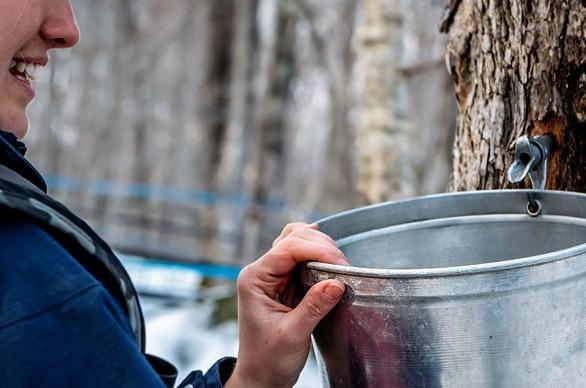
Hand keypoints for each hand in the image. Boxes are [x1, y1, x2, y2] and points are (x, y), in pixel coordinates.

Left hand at [225, 223, 347, 387]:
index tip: (341, 264)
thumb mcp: (293, 335)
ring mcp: (273, 275)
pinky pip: (302, 257)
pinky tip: (331, 259)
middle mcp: (261, 271)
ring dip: (321, 247)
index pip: (288, 248)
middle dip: (321, 246)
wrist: (261, 376)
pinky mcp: (285, 282)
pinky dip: (318, 254)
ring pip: (298, 241)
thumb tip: (337, 282)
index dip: (317, 250)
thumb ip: (314, 307)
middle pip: (293, 237)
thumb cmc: (268, 359)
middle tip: (344, 267)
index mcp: (255, 279)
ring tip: (339, 264)